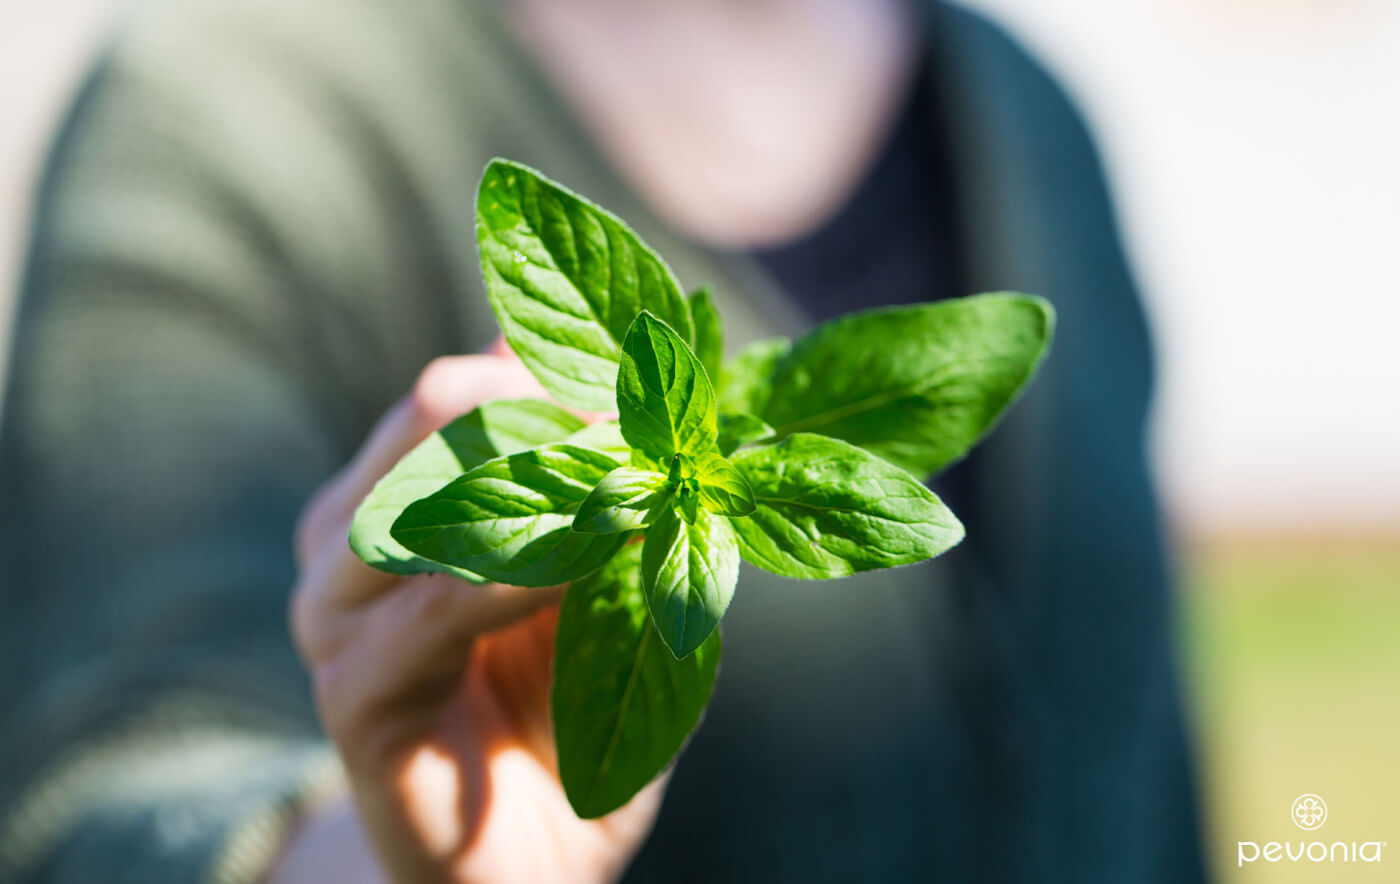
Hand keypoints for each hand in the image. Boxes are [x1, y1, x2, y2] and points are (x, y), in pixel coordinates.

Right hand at [279, 352, 663, 882]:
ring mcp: (333, 613)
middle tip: (651, 428)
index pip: (464, 386)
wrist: (515, 861)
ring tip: (636, 489)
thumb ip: (603, 496)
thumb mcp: (600, 587)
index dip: (560, 371)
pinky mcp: (350, 697)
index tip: (656, 384)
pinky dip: (516, 580)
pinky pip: (432, 615)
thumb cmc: (564, 714)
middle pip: (434, 414)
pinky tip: (581, 570)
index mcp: (397, 495)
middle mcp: (348, 536)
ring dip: (545, 485)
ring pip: (420, 496)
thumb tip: (629, 386)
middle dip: (557, 410)